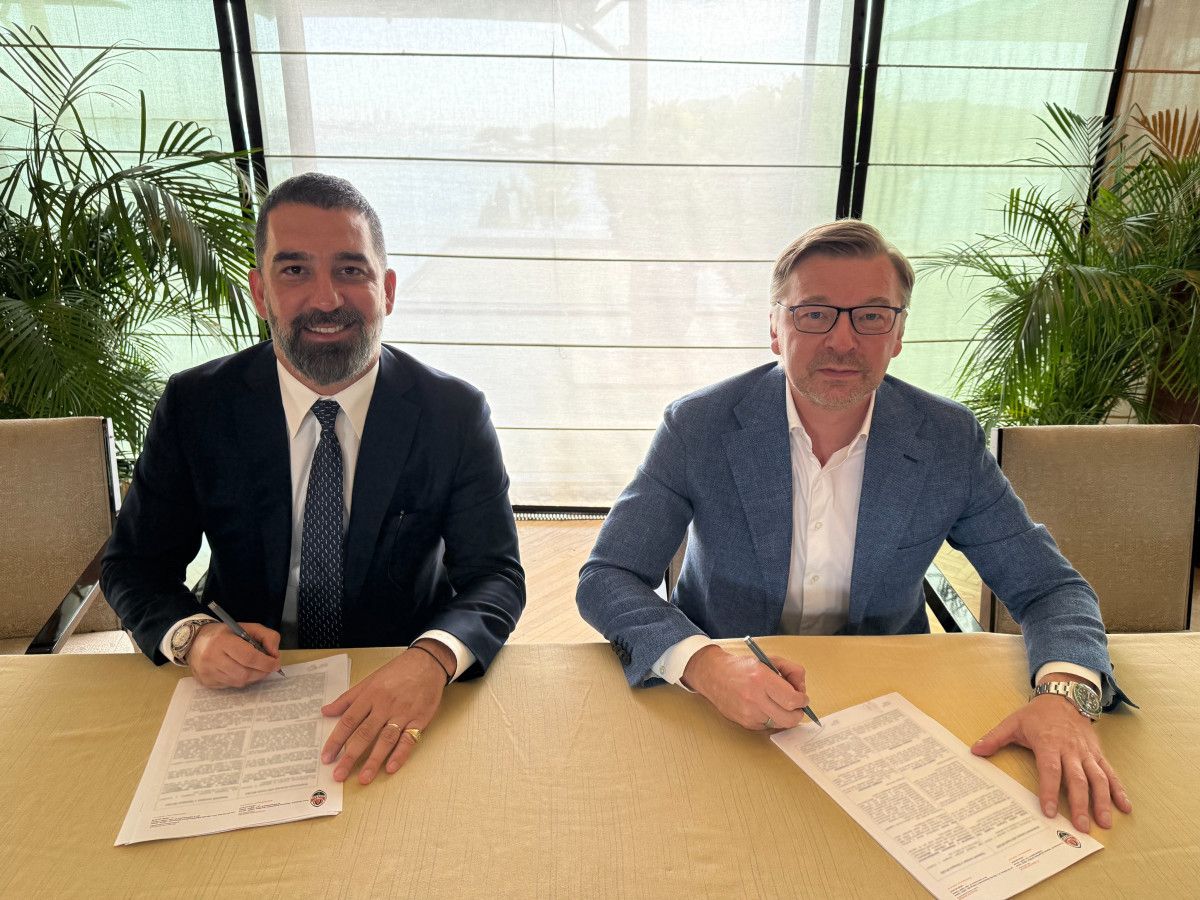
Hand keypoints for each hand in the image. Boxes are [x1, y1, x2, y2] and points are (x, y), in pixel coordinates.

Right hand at [187, 621, 280, 687]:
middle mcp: (212, 658)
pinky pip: (230, 686)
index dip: (266, 662)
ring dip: (252, 677)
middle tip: (268, 667)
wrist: (194, 642)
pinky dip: (241, 680)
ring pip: (238, 682)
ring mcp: (208, 672)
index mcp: (222, 641)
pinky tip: (240, 671)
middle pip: (244, 673)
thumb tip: (275, 654)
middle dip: (261, 672)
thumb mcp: (247, 627)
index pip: (248, 657)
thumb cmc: (225, 634)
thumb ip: (267, 636)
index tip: (276, 663)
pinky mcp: (206, 682)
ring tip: (255, 668)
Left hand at [320, 641, 450, 784]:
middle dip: (350, 756)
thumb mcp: (369, 681)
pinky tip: (391, 767)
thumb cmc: (397, 672)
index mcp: (370, 695)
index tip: (326, 757)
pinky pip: (408, 739)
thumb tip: (326, 711)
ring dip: (374, 760)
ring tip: (363, 778)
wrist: (427, 663)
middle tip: (339, 774)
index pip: (349, 721)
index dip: (336, 740)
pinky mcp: (419, 719)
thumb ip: (347, 698)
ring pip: (386, 739)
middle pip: (364, 734)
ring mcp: (403, 713)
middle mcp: (385, 705)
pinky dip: (400, 754)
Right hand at [681, 645, 809, 730]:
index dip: (802, 700)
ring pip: (780, 724)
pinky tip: (765, 707)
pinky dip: (772, 718)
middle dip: (798, 713)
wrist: (714, 675)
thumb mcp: (769, 660)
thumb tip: (802, 689)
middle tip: (797, 706)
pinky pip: (768, 726)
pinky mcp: (745, 723)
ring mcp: (749, 713)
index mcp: (761, 678)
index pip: (792, 699)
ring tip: (779, 704)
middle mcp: (754, 697)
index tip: (802, 697)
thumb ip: (791, 670)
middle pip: (789, 718)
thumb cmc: (742, 667)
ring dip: (785, 716)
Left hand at [972, 695, 1131, 831]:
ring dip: (1102, 801)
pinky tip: (1125, 807)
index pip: (1050, 770)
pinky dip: (1119, 790)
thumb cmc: (1037, 714)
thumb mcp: (1012, 722)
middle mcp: (1071, 750)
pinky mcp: (1098, 754)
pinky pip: (1110, 773)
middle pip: (1077, 779)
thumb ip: (994, 738)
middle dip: (1080, 804)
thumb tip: (974, 751)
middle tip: (1082, 828)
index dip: (1049, 790)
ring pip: (1098, 779)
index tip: (1049, 811)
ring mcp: (1087, 753)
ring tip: (1104, 823)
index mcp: (1048, 743)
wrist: (1064, 697)